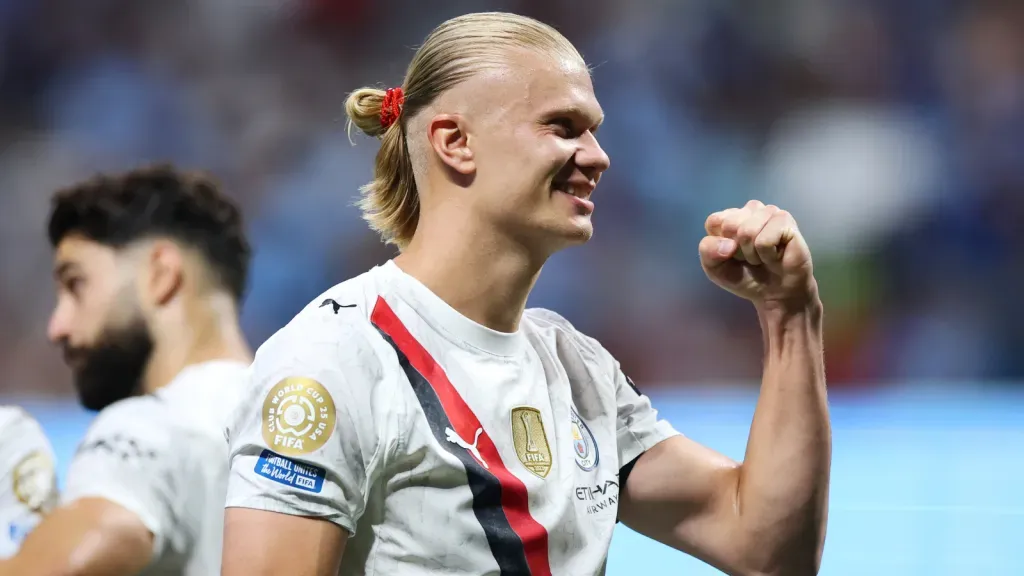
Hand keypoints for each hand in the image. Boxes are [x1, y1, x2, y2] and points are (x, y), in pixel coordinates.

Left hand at [699, 200, 816, 308]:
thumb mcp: (715, 268)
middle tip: (751, 257)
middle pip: (729, 225)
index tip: (732, 255)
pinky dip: (767, 255)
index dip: (720, 245)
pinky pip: (764, 240)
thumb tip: (728, 244)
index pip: (714, 221)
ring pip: (747, 232)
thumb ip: (708, 251)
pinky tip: (775, 256)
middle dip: (738, 250)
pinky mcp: (785, 220)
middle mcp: (750, 210)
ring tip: (763, 257)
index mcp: (730, 216)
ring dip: (753, 254)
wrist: (774, 294)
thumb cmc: (745, 277)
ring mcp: (769, 212)